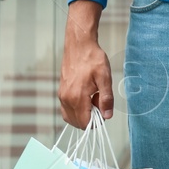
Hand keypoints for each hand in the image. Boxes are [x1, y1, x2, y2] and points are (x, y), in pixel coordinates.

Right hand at [58, 0, 113, 126]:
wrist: (79, 45)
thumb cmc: (93, 59)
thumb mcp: (105, 78)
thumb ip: (106, 98)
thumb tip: (107, 116)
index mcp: (77, 97)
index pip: (84, 123)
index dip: (96, 122)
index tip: (103, 109)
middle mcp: (66, 99)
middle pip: (77, 123)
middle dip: (90, 118)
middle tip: (98, 101)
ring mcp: (62, 96)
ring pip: (71, 117)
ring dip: (83, 113)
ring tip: (93, 97)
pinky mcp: (61, 92)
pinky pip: (67, 109)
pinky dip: (77, 108)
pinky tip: (86, 95)